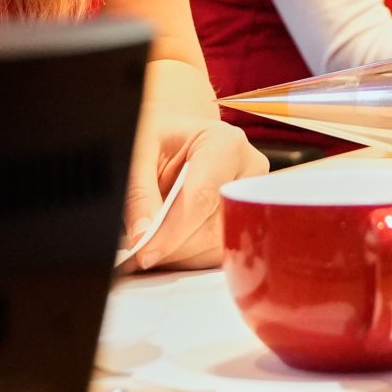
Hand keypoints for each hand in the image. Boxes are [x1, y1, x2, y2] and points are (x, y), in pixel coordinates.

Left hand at [124, 112, 263, 270]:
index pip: (202, 197)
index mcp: (225, 143)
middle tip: (140, 253)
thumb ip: (140, 193)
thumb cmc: (160, 135)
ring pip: (219, 246)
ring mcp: (251, 198)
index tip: (145, 253)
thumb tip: (143, 236)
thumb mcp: (139, 151)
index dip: (173, 231)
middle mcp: (248, 171)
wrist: (176, 136)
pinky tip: (168, 247)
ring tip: (151, 248)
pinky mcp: (247, 219)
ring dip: (181, 256)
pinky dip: (189, 256)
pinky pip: (220, 250)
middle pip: (214, 229)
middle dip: (174, 248)